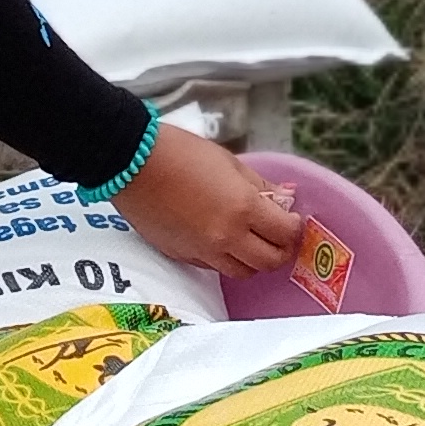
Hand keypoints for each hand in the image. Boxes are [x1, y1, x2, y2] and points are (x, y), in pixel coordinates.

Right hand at [110, 126, 299, 278]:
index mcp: (242, 208)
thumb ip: (259, 186)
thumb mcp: (229, 162)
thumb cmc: (180, 152)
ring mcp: (203, 251)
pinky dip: (224, 258)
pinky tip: (220, 239)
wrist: (130, 162)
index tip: (291, 218)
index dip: (294, 227)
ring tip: (250, 240)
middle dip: (280, 249)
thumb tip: (283, 200)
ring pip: (242, 272)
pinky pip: (214, 268)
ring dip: (253, 259)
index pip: (285, 234)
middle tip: (278, 235)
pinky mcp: (182, 257)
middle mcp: (226, 237)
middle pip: (269, 262)